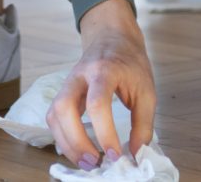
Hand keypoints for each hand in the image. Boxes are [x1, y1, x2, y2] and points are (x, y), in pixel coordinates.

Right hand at [47, 0, 154, 168]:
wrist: (112, 37)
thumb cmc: (130, 63)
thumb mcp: (147, 90)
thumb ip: (143, 123)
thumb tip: (136, 152)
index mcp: (104, 71)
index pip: (97, 103)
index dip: (105, 133)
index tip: (116, 155)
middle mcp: (79, 76)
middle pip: (64, 108)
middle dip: (76, 141)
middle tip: (95, 162)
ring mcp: (67, 83)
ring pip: (53, 115)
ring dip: (66, 143)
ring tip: (86, 162)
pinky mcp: (62, 93)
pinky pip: (53, 118)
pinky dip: (62, 138)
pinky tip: (78, 150)